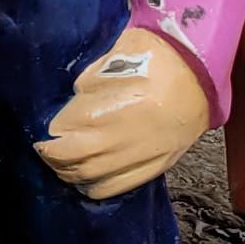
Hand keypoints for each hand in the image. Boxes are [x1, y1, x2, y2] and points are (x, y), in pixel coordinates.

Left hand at [32, 25, 215, 200]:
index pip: (65, 130)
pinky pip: (118, 186)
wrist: (200, 74)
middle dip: (54, 156)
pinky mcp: (154, 166)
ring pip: (92, 177)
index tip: (44, 129)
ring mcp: (138, 155)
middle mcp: (119, 138)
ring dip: (70, 174)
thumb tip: (74, 99)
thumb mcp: (115, 56)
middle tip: (45, 150)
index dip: (51, 132)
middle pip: (73, 158)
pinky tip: (87, 180)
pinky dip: (96, 187)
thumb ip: (90, 80)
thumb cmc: (157, 56)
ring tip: (61, 165)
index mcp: (108, 108)